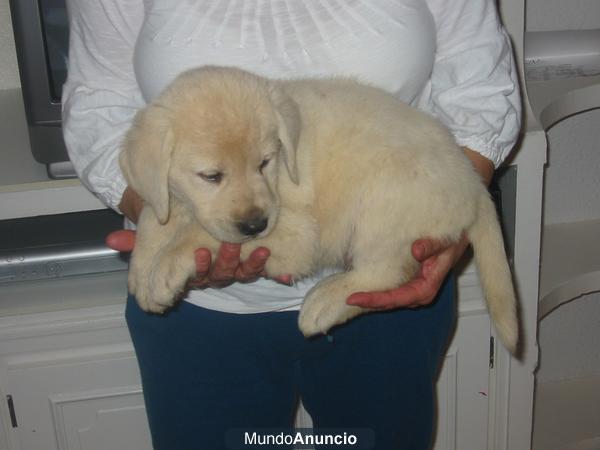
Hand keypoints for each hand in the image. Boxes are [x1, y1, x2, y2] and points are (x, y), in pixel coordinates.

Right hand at [106, 230, 291, 286]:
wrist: (200, 208)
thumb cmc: (174, 223)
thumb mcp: (154, 229)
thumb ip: (134, 238)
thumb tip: (111, 241)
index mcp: (189, 268)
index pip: (192, 276)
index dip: (197, 269)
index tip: (200, 254)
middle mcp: (210, 270)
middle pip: (218, 276)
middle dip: (223, 265)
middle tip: (228, 248)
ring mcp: (231, 266)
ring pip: (239, 273)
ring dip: (247, 265)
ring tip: (254, 250)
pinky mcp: (251, 260)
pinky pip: (257, 268)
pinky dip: (263, 264)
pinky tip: (268, 253)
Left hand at [346, 235, 468, 309]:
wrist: (459, 239)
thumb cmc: (453, 240)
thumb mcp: (446, 240)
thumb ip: (432, 246)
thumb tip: (416, 251)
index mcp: (427, 287)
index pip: (398, 298)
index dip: (376, 299)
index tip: (356, 298)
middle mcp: (419, 293)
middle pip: (389, 303)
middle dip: (368, 302)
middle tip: (347, 299)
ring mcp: (413, 290)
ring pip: (388, 300)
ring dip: (371, 299)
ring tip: (350, 296)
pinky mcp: (408, 284)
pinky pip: (390, 291)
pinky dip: (375, 291)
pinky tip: (360, 287)